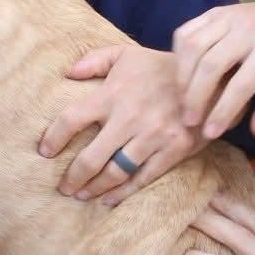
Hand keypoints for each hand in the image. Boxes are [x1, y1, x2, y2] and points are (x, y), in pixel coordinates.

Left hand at [39, 44, 209, 204]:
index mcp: (112, 94)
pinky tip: (110, 200)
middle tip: (63, 188)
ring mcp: (152, 137)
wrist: (211, 77)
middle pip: (91, 158)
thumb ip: (96, 60)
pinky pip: (143, 178)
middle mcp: (129, 118)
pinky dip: (124, 193)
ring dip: (95, 189)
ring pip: (115, 173)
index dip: (54, 139)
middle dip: (73, 177)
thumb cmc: (163, 67)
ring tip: (83, 196)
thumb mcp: (128, 54)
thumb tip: (68, 73)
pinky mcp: (173, 150)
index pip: (71, 120)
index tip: (44, 152)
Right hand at [173, 0, 254, 140]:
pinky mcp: (213, 12)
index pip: (241, 85)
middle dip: (195, 97)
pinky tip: (182, 75)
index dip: (222, 111)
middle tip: (189, 121)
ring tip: (183, 102)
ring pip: (194, 47)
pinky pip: (186, 32)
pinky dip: (179, 55)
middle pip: (210, 65)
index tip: (209, 133)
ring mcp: (227, 17)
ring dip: (183, 78)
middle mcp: (247, 30)